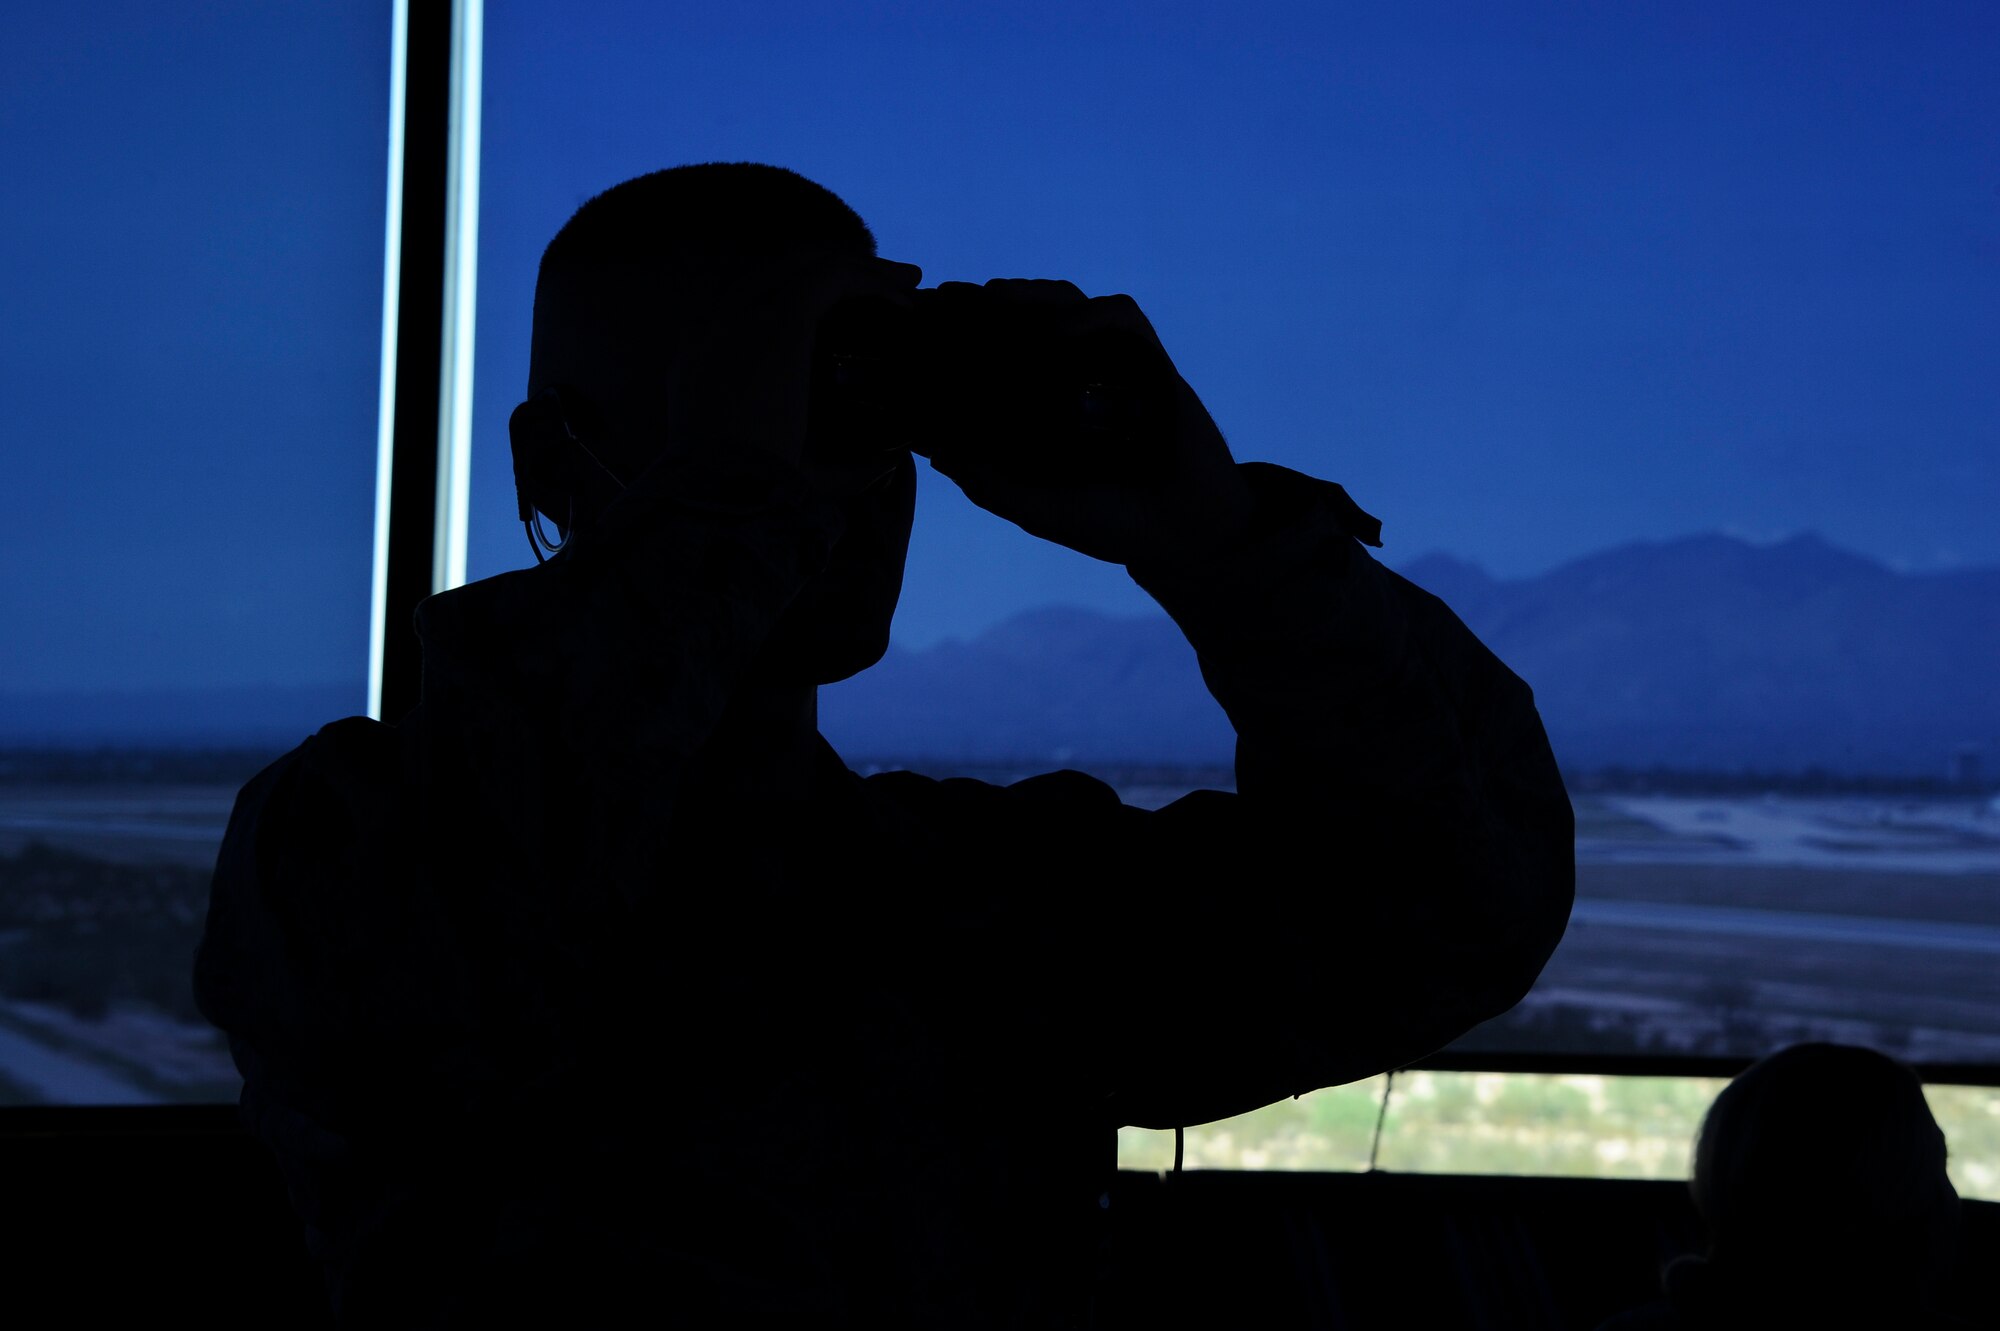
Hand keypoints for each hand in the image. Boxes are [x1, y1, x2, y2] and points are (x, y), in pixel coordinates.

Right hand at [659, 250, 923, 501]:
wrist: (726, 492)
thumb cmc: (755, 498)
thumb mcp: (787, 474)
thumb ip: (834, 467)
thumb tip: (884, 466)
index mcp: (704, 361)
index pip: (753, 307)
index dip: (806, 304)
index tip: (853, 318)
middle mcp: (719, 325)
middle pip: (782, 274)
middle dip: (838, 273)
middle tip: (892, 287)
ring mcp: (748, 313)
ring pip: (810, 265)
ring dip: (863, 268)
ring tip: (910, 281)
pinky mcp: (783, 315)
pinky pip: (833, 275)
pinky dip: (872, 281)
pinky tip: (905, 302)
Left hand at [928, 279, 1254, 568]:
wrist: (1185, 531)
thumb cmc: (1112, 523)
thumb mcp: (1039, 509)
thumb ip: (992, 484)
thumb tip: (936, 452)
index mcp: (1038, 407)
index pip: (990, 356)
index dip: (954, 338)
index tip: (917, 330)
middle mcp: (1068, 377)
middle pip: (1021, 317)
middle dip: (981, 304)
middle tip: (944, 300)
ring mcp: (1108, 364)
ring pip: (1064, 303)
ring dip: (1028, 294)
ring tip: (994, 298)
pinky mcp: (1148, 360)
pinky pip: (1119, 317)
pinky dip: (1089, 315)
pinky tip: (1063, 333)